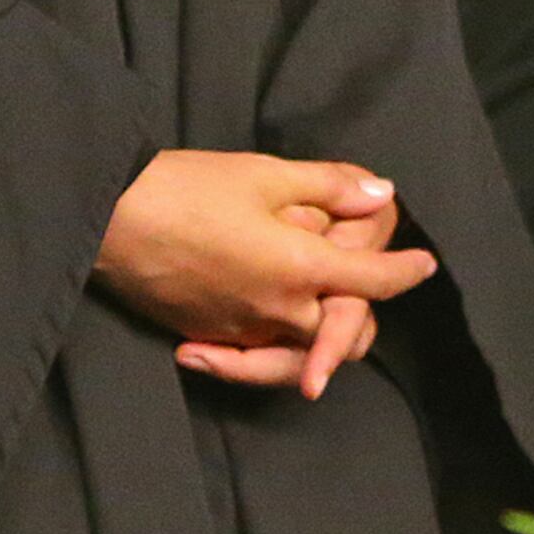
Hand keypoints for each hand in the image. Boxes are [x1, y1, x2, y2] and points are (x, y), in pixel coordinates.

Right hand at [95, 150, 434, 400]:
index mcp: (303, 268)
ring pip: (305, 356)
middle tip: (356, 280)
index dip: (405, 271)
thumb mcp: (265, 174)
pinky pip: (258, 359)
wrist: (110, 220)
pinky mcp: (211, 339)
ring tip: (319, 318)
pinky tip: (259, 327)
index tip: (423, 264)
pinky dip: (268, 350)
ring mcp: (244, 333)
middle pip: (348, 334)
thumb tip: (379, 194)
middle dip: (360, 312)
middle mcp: (281, 312)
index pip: (374, 280)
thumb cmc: (188, 187)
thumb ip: (329, 187)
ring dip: (319, 343)